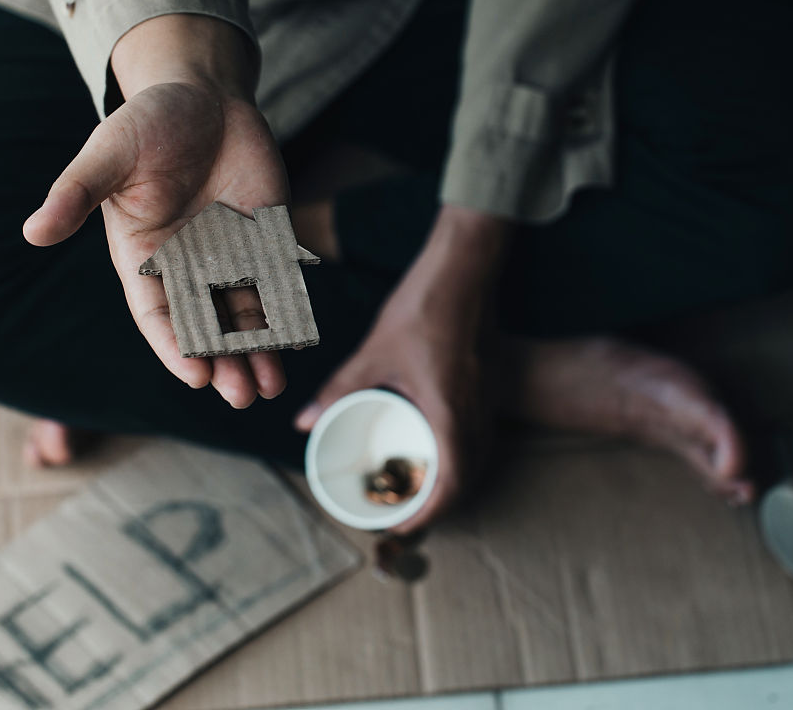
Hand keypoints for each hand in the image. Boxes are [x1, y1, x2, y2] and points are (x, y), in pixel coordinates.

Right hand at [23, 15, 289, 406]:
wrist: (205, 94)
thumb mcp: (109, 153)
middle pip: (204, 327)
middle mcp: (186, 266)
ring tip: (269, 387)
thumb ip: (77, 193)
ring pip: (242, 316)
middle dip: (222, 361)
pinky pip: (276, 286)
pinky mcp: (265, 240)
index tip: (197, 375)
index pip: (157, 314)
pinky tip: (296, 343)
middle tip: (240, 395)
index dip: (175, 347)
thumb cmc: (148, 121)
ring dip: (256, 352)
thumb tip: (34, 232)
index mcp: (143, 256)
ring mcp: (228, 255)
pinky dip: (285, 315)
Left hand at [294, 206, 511, 533]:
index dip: (431, 511)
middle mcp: (475, 410)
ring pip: (477, 454)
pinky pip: (479, 431)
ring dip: (452, 477)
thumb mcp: (373, 354)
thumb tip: (305, 421)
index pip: (453, 482)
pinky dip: (460, 451)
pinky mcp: (486, 382)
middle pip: (469, 475)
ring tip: (420, 483)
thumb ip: (340, 389)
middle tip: (408, 510)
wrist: (464, 268)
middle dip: (440, 500)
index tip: (404, 524)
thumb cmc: (422, 307)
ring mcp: (486, 396)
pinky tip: (437, 442)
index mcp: (451, 412)